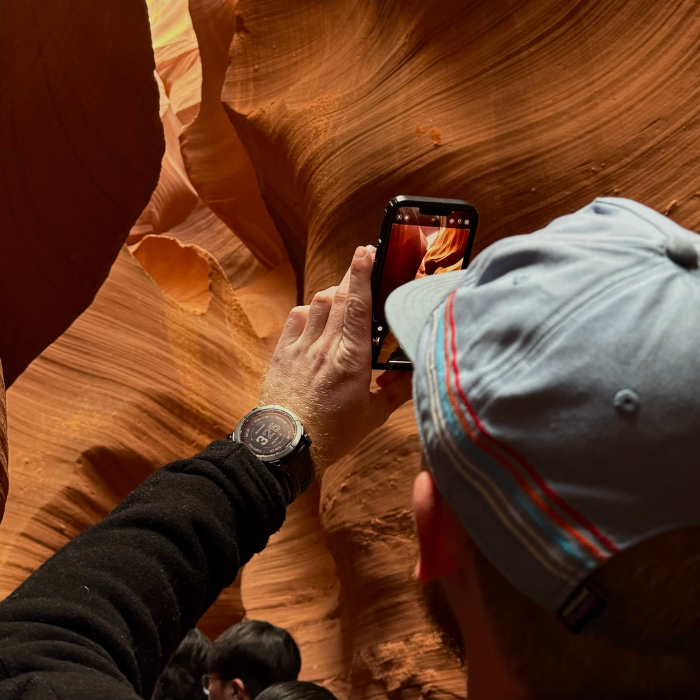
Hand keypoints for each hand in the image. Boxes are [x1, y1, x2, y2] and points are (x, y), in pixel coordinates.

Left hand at [258, 245, 412, 464]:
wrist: (284, 448)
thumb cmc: (331, 435)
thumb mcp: (373, 416)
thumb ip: (397, 390)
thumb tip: (417, 373)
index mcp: (350, 359)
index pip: (357, 305)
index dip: (362, 274)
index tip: (367, 251)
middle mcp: (324, 347)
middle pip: (338, 296)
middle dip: (352, 275)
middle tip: (364, 261)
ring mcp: (300, 347)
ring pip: (317, 303)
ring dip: (333, 293)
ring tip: (345, 296)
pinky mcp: (282, 353)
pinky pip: (296, 318)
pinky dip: (310, 311)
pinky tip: (318, 317)